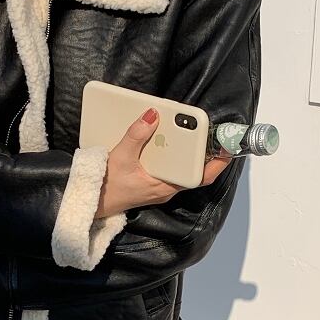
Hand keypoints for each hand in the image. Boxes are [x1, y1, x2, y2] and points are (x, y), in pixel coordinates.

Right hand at [93, 107, 231, 218]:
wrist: (93, 203)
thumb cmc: (107, 188)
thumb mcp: (121, 158)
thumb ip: (136, 135)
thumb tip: (152, 116)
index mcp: (165, 186)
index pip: (199, 177)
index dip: (216, 163)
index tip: (226, 147)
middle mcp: (166, 187)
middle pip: (193, 169)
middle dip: (203, 151)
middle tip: (211, 132)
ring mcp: (159, 185)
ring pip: (180, 168)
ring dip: (186, 151)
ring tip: (190, 131)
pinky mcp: (150, 182)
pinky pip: (167, 167)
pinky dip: (170, 154)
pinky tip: (164, 141)